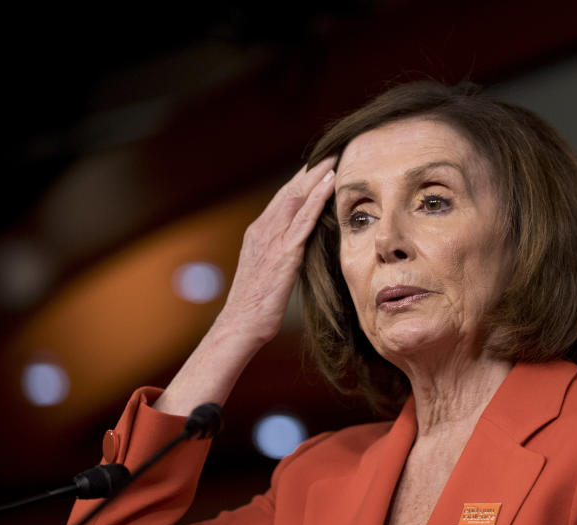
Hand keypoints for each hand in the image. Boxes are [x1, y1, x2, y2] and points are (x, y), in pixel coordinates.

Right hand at [217, 157, 336, 344]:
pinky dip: (317, 199)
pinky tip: (330, 184)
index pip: (283, 198)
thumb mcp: (268, 271)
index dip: (301, 180)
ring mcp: (272, 240)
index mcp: (259, 233)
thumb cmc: (255, 304)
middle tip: (332, 150)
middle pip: (290, 191)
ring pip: (297, 198)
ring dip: (317, 176)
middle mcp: (263, 229)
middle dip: (311, 170)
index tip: (319, 165)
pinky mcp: (284, 254)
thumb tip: (297, 246)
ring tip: (335, 157)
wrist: (241, 323)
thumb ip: (280, 253)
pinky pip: (303, 220)